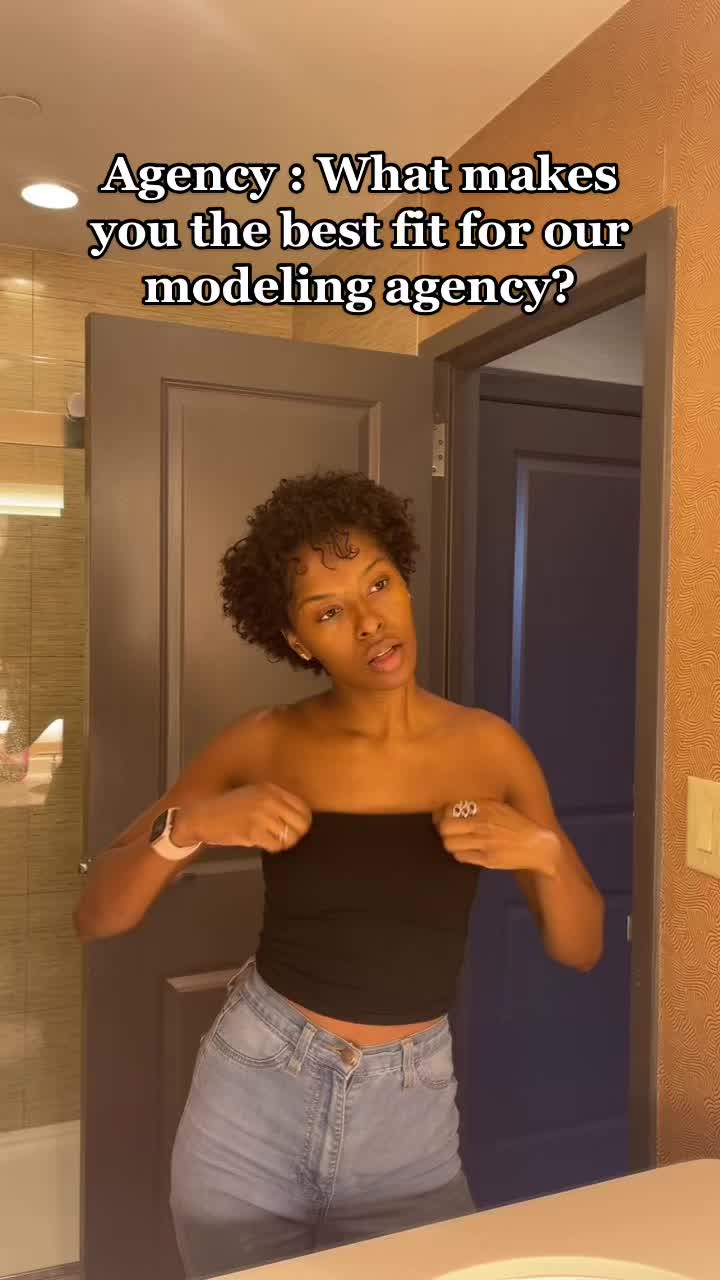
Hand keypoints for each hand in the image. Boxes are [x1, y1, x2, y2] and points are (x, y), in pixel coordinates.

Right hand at [178, 783, 311, 854]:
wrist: (202, 816)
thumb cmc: (229, 808)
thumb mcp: (254, 795)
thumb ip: (276, 802)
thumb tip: (299, 820)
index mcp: (272, 789)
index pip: (304, 808)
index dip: (302, 822)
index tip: (294, 828)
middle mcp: (269, 799)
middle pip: (302, 824)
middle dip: (295, 834)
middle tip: (284, 838)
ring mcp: (261, 815)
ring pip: (289, 837)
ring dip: (282, 842)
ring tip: (270, 839)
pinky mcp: (252, 831)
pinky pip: (275, 845)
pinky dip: (271, 847)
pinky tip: (262, 843)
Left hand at [433, 799, 559, 875]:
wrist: (539, 846)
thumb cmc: (515, 826)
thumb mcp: (499, 808)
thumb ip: (477, 806)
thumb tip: (448, 808)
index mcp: (485, 807)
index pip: (449, 808)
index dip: (442, 814)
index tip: (443, 818)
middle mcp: (483, 822)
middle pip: (445, 826)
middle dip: (443, 830)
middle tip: (448, 832)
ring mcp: (485, 841)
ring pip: (449, 843)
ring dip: (450, 843)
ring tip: (458, 842)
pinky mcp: (487, 858)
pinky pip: (460, 857)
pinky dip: (460, 854)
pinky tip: (468, 851)